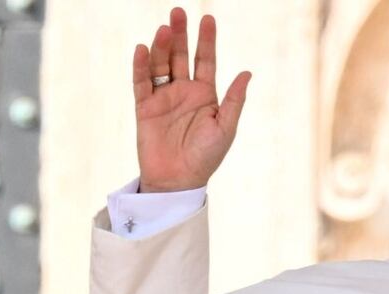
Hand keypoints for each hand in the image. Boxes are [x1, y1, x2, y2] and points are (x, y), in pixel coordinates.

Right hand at [132, 7, 251, 192]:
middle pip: (182, 56)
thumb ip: (234, 100)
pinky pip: (142, 82)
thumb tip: (247, 73)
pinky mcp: (144, 108)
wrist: (179, 181)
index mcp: (205, 95)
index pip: (206, 61)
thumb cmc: (206, 157)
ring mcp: (163, 98)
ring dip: (162, 46)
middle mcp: (184, 92)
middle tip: (178, 12)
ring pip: (161, 65)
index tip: (208, 19)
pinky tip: (142, 49)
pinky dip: (141, 66)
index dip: (206, 40)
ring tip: (165, 29)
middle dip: (181, 34)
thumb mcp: (225, 127)